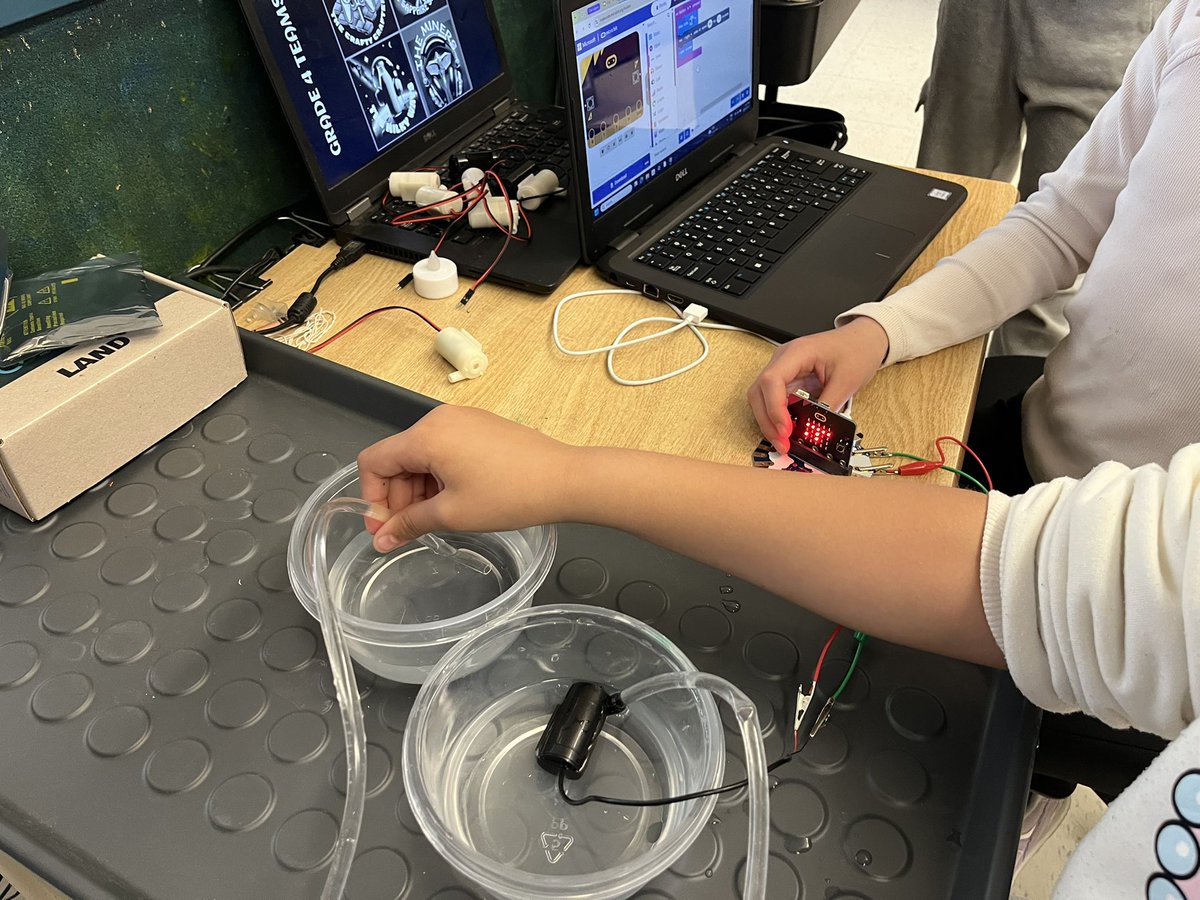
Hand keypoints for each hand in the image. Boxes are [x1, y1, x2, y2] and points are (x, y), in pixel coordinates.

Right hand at [356, 405, 573, 551]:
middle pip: (397, 458)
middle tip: (408, 530)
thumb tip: (382, 539)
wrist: (564, 479)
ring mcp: (462, 419)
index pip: (374, 461)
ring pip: (421, 455)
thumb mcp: (453, 514)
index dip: (372, 497)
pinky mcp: (479, 426)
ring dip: (419, 489)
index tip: (384, 527)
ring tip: (437, 518)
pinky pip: (444, 448)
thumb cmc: (511, 494)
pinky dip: (439, 476)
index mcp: (427, 435)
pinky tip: (454, 500)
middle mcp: (440, 419)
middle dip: (397, 496)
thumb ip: (409, 524)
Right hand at [747, 317, 888, 452]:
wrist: (864, 339)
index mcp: (797, 353)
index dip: (774, 408)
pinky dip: (778, 418)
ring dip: (770, 422)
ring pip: (762, 399)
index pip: (772, 381)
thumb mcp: (847, 381)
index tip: (786, 430)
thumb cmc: (857, 350)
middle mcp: (784, 360)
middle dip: (768, 421)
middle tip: (783, 443)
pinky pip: (775, 400)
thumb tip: (815, 431)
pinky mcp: (789, 380)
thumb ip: (828, 407)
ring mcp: (784, 370)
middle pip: (759, 392)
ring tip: (785, 441)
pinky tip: (788, 431)